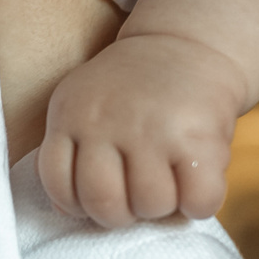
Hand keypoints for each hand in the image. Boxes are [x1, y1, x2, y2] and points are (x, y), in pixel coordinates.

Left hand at [39, 30, 243, 224]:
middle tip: (137, 194)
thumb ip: (69, 152)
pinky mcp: (198, 137)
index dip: (79, 203)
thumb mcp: (84, 105)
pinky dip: (200, 204)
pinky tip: (197, 181)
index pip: (58, 184)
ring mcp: (152, 129)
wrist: (187, 44)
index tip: (102, 192)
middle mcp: (107, 121)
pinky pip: (198, 202)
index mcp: (71, 114)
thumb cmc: (131, 90)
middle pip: (105, 205)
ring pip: (152, 206)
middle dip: (124, 214)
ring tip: (169, 181)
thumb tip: (66, 210)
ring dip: (164, 207)